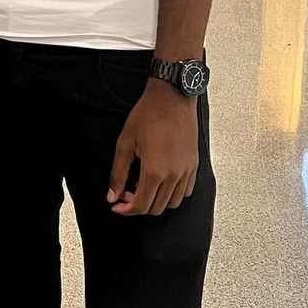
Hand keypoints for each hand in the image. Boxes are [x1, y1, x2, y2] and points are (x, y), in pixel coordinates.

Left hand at [107, 79, 198, 215]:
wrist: (172, 97)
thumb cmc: (148, 115)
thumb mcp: (125, 143)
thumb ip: (118, 173)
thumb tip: (113, 195)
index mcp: (154, 171)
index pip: (141, 206)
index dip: (126, 210)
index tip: (118, 206)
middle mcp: (174, 175)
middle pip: (156, 208)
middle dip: (139, 205)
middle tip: (127, 192)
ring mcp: (186, 171)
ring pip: (173, 203)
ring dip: (157, 200)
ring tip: (144, 186)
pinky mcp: (194, 165)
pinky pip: (186, 191)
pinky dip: (173, 193)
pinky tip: (161, 181)